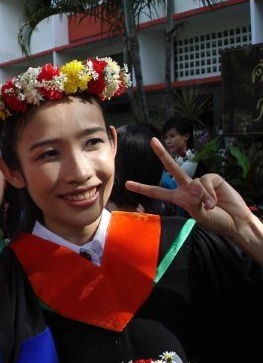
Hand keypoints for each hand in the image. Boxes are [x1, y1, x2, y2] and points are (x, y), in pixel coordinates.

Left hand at [125, 138, 255, 241]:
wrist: (235, 221)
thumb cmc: (215, 220)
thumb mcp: (200, 215)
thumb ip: (194, 201)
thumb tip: (194, 185)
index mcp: (178, 198)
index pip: (157, 192)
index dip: (143, 188)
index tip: (127, 184)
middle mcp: (186, 187)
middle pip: (171, 168)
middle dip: (161, 153)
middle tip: (152, 140)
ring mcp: (199, 181)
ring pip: (194, 184)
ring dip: (203, 198)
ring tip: (211, 207)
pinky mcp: (212, 178)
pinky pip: (205, 182)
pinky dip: (210, 194)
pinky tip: (216, 200)